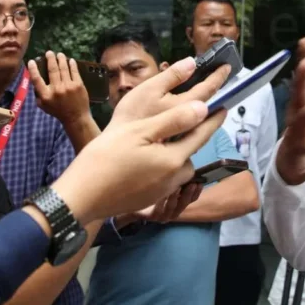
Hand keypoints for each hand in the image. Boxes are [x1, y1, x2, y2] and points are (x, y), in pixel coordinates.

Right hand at [28, 52, 90, 124]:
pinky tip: (70, 60)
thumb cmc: (58, 111)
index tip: (31, 61)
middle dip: (50, 59)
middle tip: (49, 52)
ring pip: (63, 68)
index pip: (37, 79)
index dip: (33, 69)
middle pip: (52, 70)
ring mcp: (68, 86)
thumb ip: (38, 94)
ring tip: (59, 54)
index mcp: (46, 95)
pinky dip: (72, 64)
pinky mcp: (78, 85)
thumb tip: (35, 81)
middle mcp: (56, 89)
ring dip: (61, 59)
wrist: (76, 117)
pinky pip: (74, 71)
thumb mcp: (43, 106)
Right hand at [51, 61, 227, 223]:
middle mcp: (173, 179)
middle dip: (190, 137)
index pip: (201, 135)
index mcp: (174, 160)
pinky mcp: (148, 198)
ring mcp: (160, 192)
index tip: (223, 106)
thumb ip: (174, 121)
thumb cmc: (106, 158)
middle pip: (190, 153)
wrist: (81, 196)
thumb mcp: (140, 131)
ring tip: (159, 138)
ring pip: (176, 166)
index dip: (213, 119)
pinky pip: (164, 178)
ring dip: (174, 152)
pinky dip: (160, 165)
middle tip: (183, 120)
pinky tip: (143, 157)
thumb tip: (203, 108)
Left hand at [118, 183, 201, 227]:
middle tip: (191, 183)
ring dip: (175, 197)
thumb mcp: (164, 180)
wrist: (128, 198)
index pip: (192, 199)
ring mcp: (161, 215)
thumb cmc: (148, 185)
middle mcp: (172, 211)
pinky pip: (158, 211)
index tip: (199, 182)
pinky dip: (160, 202)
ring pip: (172, 208)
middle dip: (188, 194)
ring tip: (175, 186)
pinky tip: (159, 193)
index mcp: (178, 202)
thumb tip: (187, 164)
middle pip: (184, 204)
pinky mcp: (150, 217)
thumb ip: (176, 175)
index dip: (197, 191)